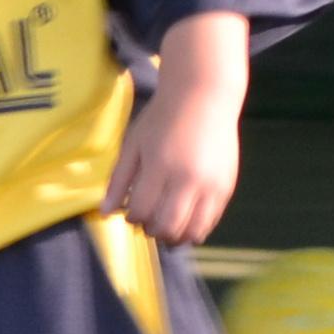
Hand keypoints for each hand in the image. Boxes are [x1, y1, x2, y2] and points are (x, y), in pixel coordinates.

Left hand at [103, 80, 241, 246]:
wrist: (203, 97)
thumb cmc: (162, 119)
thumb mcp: (133, 144)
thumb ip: (119, 180)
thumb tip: (106, 212)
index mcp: (160, 167)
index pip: (142, 211)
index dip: (132, 218)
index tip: (130, 213)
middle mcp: (189, 180)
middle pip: (168, 226)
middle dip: (153, 231)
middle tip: (147, 224)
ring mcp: (212, 186)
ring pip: (193, 230)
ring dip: (176, 236)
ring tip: (166, 227)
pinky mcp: (227, 187)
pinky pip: (211, 221)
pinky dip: (195, 228)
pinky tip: (184, 220)